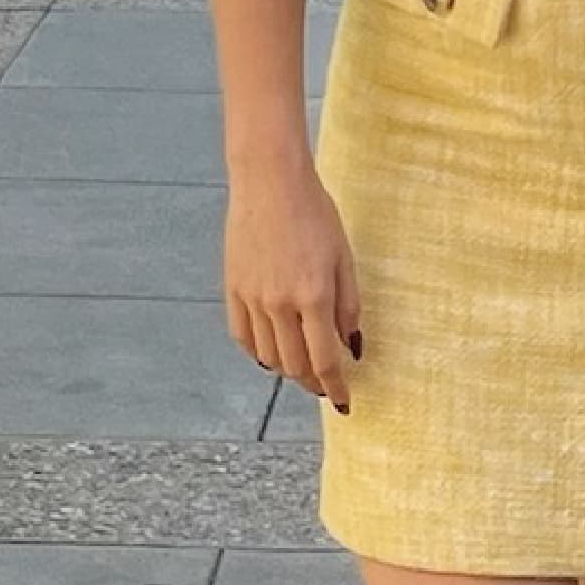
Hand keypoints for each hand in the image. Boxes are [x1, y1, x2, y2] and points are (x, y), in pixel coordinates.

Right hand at [225, 165, 359, 413]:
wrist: (269, 182)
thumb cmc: (315, 213)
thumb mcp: (343, 258)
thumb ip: (349, 306)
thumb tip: (351, 347)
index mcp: (314, 296)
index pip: (325, 360)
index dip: (336, 387)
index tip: (344, 402)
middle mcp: (280, 304)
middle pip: (296, 365)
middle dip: (313, 382)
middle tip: (326, 385)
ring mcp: (252, 298)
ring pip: (269, 357)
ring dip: (288, 370)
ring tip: (302, 367)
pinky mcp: (233, 289)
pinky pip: (244, 337)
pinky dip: (259, 352)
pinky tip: (272, 350)